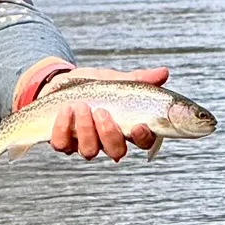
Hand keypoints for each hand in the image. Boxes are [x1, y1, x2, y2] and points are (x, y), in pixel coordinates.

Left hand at [43, 66, 168, 162]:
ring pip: (89, 151)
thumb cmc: (92, 86)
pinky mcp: (63, 142)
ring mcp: (84, 144)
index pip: (143, 142)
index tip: (139, 126)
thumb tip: (163, 73)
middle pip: (116, 151)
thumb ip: (138, 79)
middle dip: (109, 133)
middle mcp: (107, 141)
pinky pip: (62, 144)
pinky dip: (62, 127)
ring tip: (81, 106)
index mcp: (126, 127)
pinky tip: (65, 110)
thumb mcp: (114, 80)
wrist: (60, 83)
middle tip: (101, 111)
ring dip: (86, 129)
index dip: (143, 138)